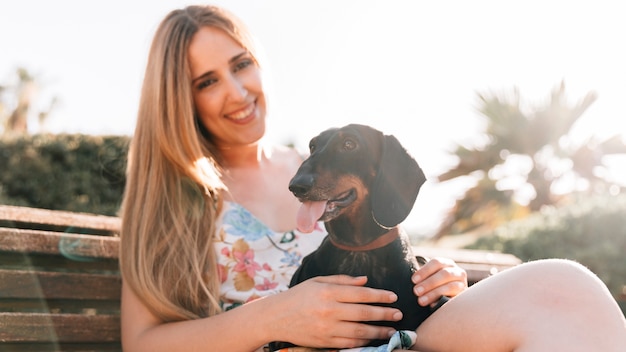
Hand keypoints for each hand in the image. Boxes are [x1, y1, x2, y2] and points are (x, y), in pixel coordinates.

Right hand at [270, 275, 401, 348]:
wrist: (275, 317)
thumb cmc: (298, 296)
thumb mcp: (318, 281)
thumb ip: (342, 280)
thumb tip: (366, 281)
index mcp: (328, 291)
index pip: (361, 294)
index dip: (380, 296)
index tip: (393, 297)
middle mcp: (329, 310)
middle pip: (364, 313)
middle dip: (384, 314)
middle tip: (398, 314)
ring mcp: (327, 328)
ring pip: (359, 331)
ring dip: (379, 331)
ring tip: (392, 330)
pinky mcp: (324, 342)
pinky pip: (349, 343)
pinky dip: (364, 342)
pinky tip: (373, 339)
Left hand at [412, 257, 466, 306]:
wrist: (449, 297)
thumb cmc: (434, 285)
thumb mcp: (430, 277)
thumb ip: (423, 276)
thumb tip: (413, 280)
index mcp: (447, 264)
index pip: (437, 262)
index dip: (424, 271)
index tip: (413, 280)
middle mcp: (458, 272)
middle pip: (445, 274)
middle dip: (429, 283)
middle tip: (416, 291)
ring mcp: (462, 285)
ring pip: (451, 286)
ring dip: (434, 293)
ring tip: (421, 301)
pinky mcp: (463, 298)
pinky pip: (454, 300)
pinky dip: (443, 302)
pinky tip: (432, 306)